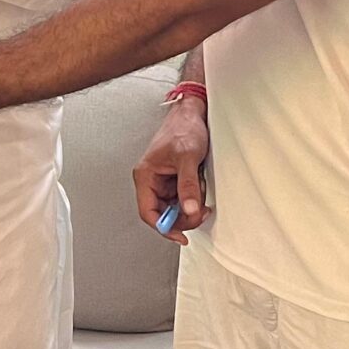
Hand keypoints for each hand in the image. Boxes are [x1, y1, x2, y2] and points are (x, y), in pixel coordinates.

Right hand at [133, 96, 210, 244]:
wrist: (194, 112)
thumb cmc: (184, 127)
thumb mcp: (188, 157)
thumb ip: (188, 185)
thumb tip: (189, 209)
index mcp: (146, 176)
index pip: (148, 212)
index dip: (164, 227)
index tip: (181, 235)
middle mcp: (152, 180)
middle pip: (162, 213)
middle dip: (182, 217)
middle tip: (199, 213)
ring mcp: (164, 181)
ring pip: (174, 208)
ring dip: (189, 208)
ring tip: (202, 197)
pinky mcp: (175, 179)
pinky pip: (183, 198)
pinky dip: (193, 199)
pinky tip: (201, 189)